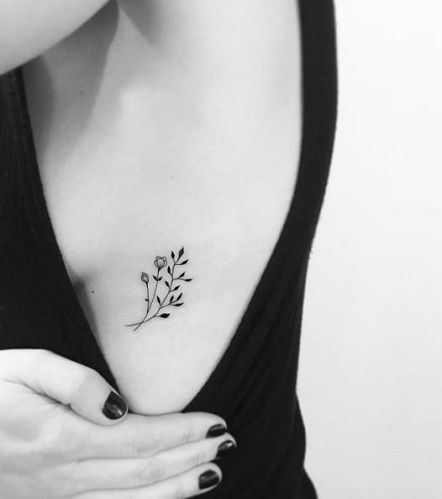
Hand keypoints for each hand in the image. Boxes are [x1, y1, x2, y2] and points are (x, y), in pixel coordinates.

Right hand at [0, 349, 234, 497]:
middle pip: (143, 473)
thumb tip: (119, 405)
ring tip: (210, 475)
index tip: (215, 423)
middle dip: (190, 459)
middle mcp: (61, 474)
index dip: (183, 433)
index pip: (140, 439)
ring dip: (175, 490)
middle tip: (226, 445)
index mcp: (60, 436)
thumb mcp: (25, 367)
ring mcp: (53, 496)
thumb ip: (74, 384)